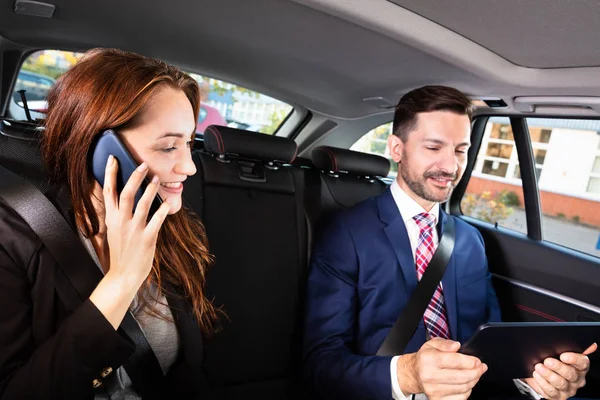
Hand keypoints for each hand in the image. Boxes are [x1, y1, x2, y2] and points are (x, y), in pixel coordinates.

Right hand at [102, 156, 170, 284]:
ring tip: (157, 178)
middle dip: (134, 177)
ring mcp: (134, 230)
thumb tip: (121, 197)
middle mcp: (121, 222)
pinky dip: (164, 210)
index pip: (108, 192)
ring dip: (151, 189)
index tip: (113, 159)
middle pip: (126, 194)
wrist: (123, 276)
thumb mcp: (112, 230)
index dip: (110, 174)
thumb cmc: (120, 252)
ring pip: (143, 204)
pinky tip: (169, 201)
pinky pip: (157, 220)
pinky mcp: (147, 239)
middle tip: (143, 164)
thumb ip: (117, 213)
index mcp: (111, 219)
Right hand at [398, 338, 486, 399]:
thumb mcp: (432, 344)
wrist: (414, 374)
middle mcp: (429, 376)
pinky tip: (466, 384)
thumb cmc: (425, 359)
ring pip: (463, 388)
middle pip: (462, 377)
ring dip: (473, 381)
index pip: (455, 361)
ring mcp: (433, 390)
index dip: (470, 362)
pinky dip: (467, 391)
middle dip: (476, 372)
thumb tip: (456, 346)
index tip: (477, 361)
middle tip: (481, 368)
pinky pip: (460, 398)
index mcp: (428, 360)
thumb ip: (445, 343)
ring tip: (475, 374)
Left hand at [523, 343, 596, 399]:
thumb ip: (571, 347)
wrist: (541, 374)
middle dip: (558, 367)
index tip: (563, 356)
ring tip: (538, 367)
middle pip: (570, 374)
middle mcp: (576, 379)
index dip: (574, 359)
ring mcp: (567, 389)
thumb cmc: (553, 360)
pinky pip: (551, 391)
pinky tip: (537, 375)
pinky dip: (542, 382)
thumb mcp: (560, 352)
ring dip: (548, 374)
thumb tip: (591, 345)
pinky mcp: (557, 396)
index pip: (582, 363)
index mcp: (580, 367)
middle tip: (547, 361)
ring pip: (560, 383)